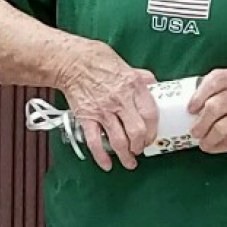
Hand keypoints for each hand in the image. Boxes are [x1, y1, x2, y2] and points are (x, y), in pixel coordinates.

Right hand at [59, 43, 156, 171]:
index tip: (152, 137)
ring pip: (118, 140)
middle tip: (140, 149)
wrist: (72, 62)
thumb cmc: (99, 61)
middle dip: (141, 145)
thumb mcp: (128, 66)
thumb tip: (155, 85)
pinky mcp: (86, 118)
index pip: (151, 114)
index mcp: (134, 88)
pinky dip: (101, 156)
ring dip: (126, 155)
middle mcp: (120, 101)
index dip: (153, 130)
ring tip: (130, 162)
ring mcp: (103, 111)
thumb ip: (143, 79)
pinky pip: (94, 141)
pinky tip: (107, 164)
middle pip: (137, 131)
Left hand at [188, 66, 226, 153]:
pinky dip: (221, 146)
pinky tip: (214, 147)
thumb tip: (203, 94)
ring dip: (208, 138)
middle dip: (200, 122)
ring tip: (203, 142)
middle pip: (214, 109)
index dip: (198, 96)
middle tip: (194, 129)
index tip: (191, 107)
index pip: (213, 83)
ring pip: (222, 129)